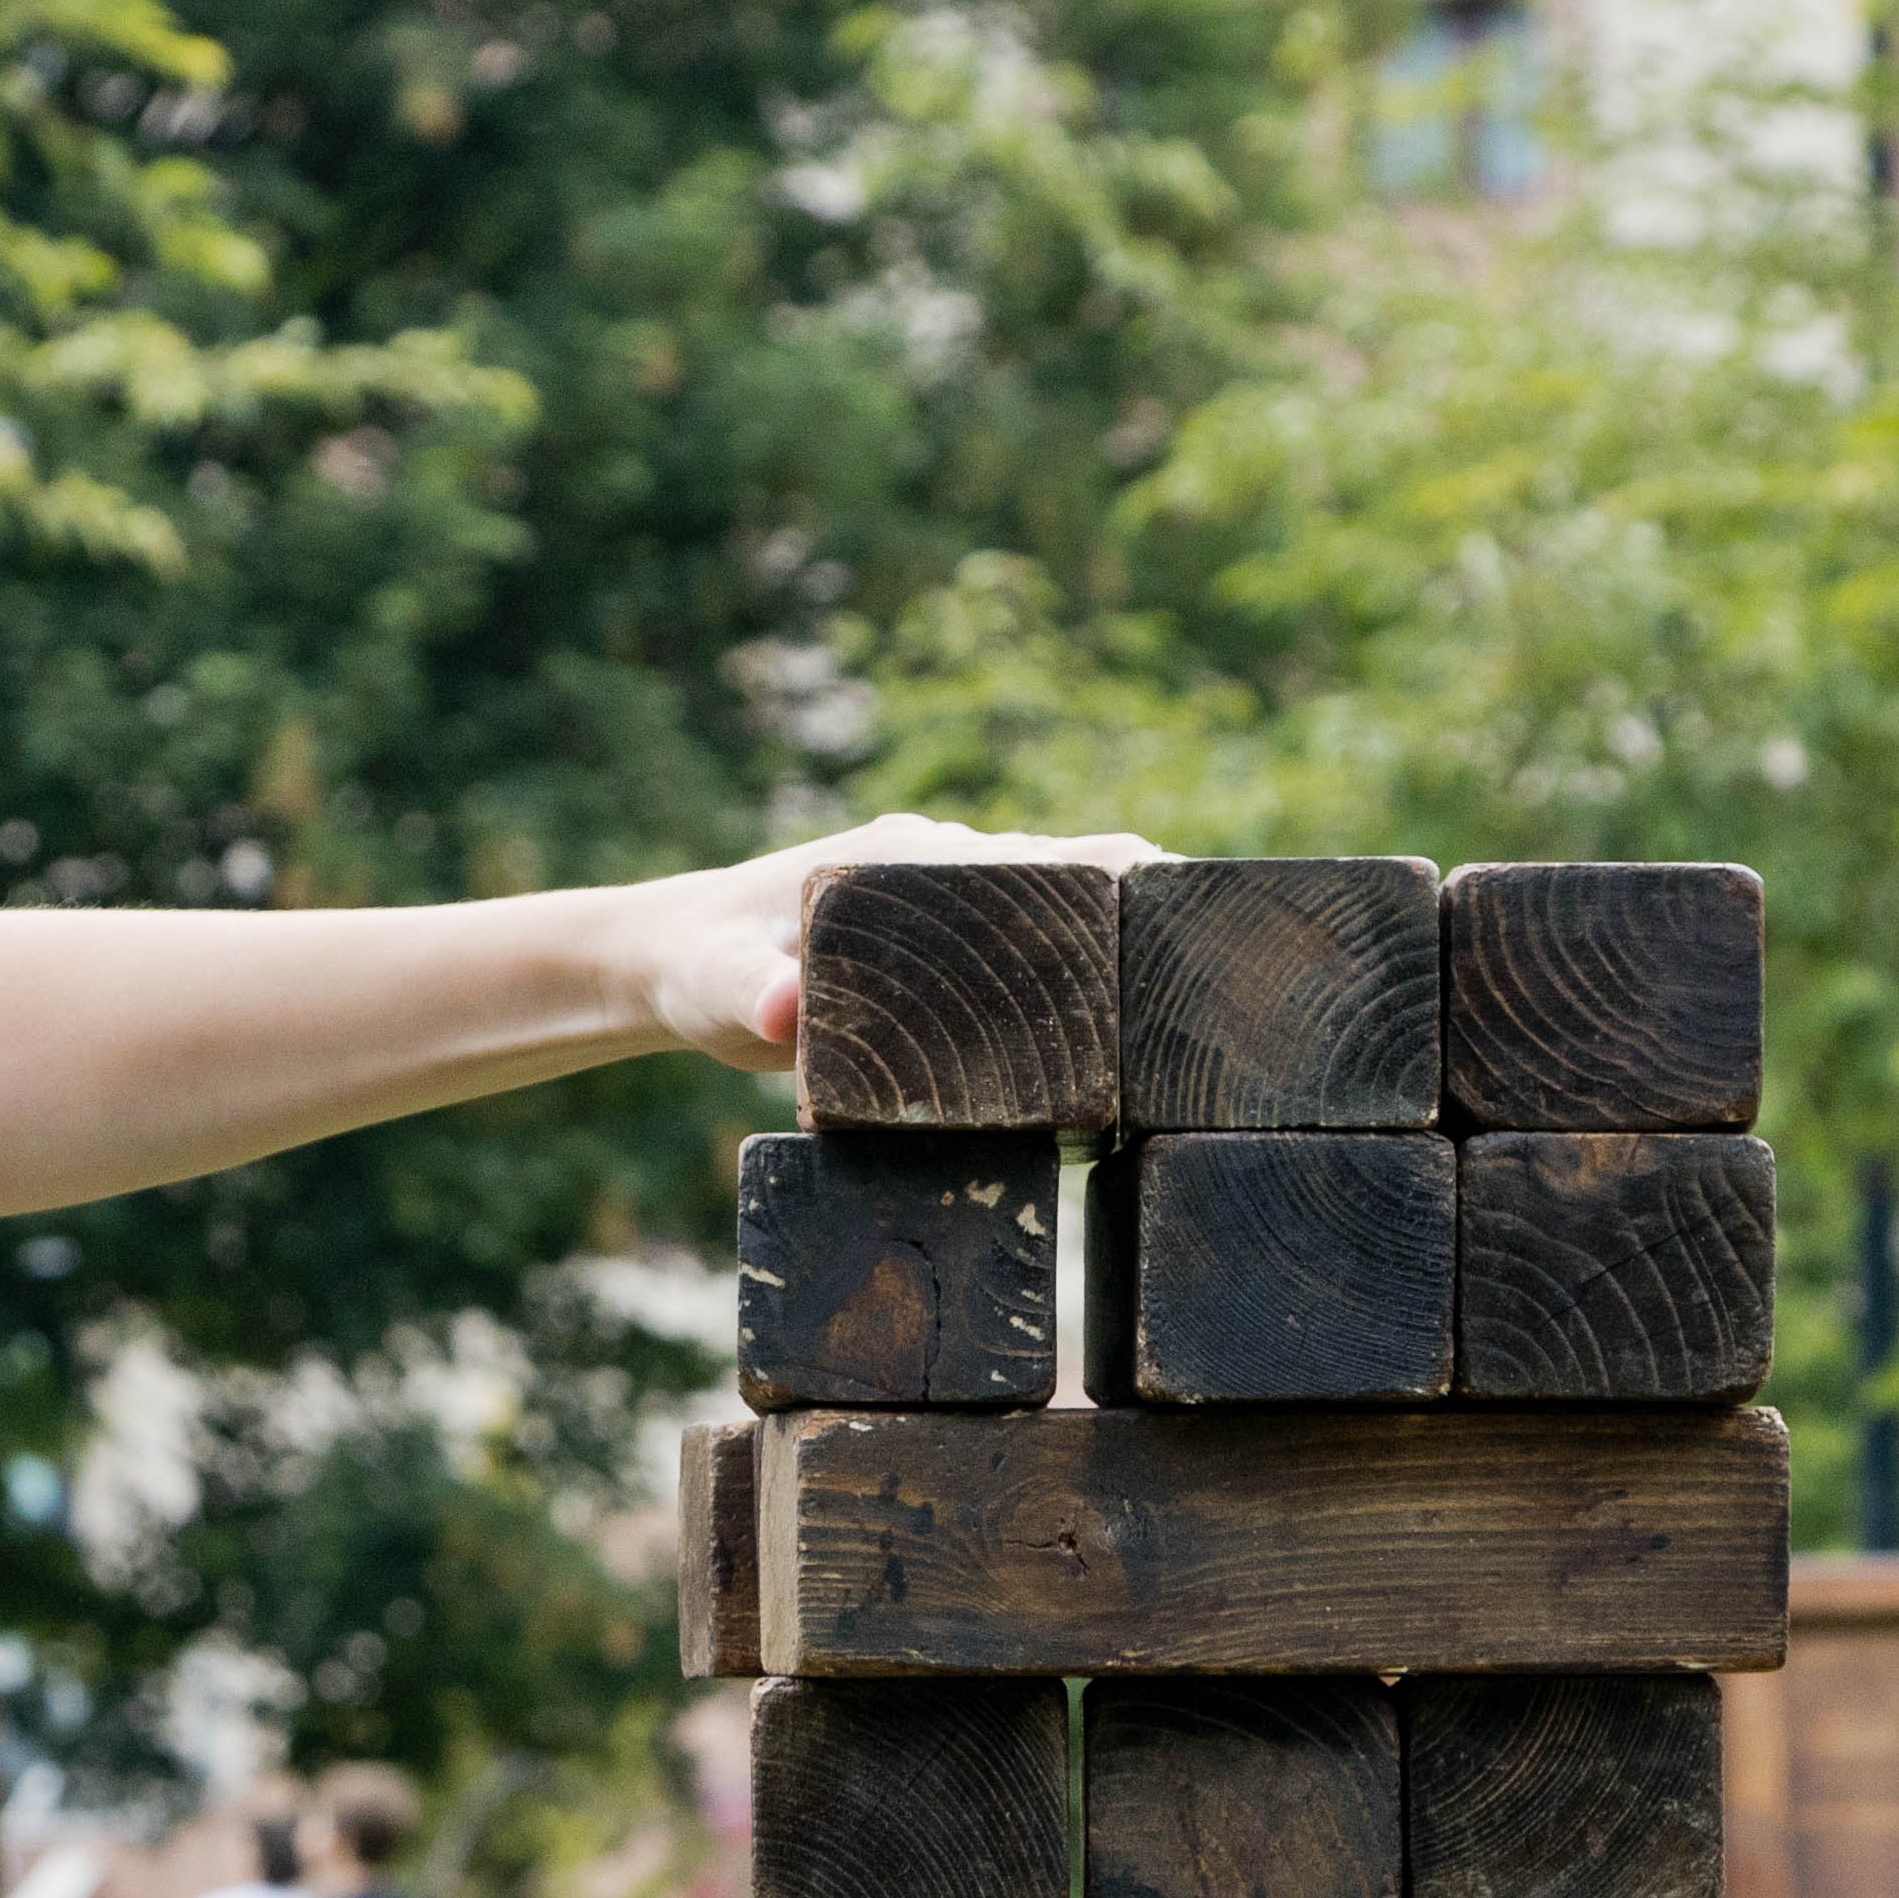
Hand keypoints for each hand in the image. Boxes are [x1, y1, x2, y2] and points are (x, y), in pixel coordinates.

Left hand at [631, 812, 1158, 1068]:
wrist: (679, 964)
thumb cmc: (701, 971)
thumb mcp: (718, 990)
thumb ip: (749, 998)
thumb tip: (782, 1012)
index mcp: (909, 862)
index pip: (1038, 858)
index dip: (1119, 879)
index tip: (1186, 905)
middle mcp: (943, 868)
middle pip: (1072, 883)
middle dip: (1145, 917)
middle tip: (1219, 975)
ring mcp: (950, 904)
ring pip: (1062, 916)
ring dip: (1122, 950)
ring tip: (1198, 1009)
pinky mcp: (949, 948)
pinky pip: (1035, 951)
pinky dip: (1085, 976)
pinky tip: (1131, 1039)